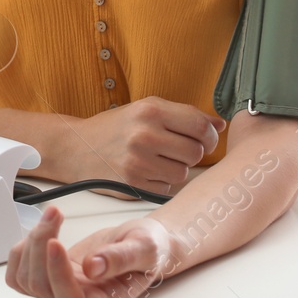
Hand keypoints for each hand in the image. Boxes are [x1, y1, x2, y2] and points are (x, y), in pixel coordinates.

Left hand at [4, 204, 179, 297]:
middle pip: (42, 288)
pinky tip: (39, 230)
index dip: (58, 275)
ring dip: (30, 244)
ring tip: (52, 216)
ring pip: (26, 280)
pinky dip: (20, 251)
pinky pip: (19, 274)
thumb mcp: (145, 247)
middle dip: (40, 246)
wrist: (143, 242)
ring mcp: (61, 287)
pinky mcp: (50, 273)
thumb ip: (122, 258)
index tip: (56, 242)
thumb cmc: (149, 249)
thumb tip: (93, 267)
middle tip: (56, 213)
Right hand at [62, 97, 225, 193]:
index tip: (206, 139)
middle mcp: (145, 134)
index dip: (210, 136)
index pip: (201, 126)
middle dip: (191, 153)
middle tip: (176, 149)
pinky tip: (145, 170)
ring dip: (176, 168)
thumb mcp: (145, 110)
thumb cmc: (115, 128)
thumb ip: (183, 115)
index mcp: (151, 110)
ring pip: (184, 172)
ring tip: (157, 159)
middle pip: (196, 152)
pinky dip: (161, 180)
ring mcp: (139, 161)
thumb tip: (220, 124)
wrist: (76, 148)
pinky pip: (167, 186)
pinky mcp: (134, 184)